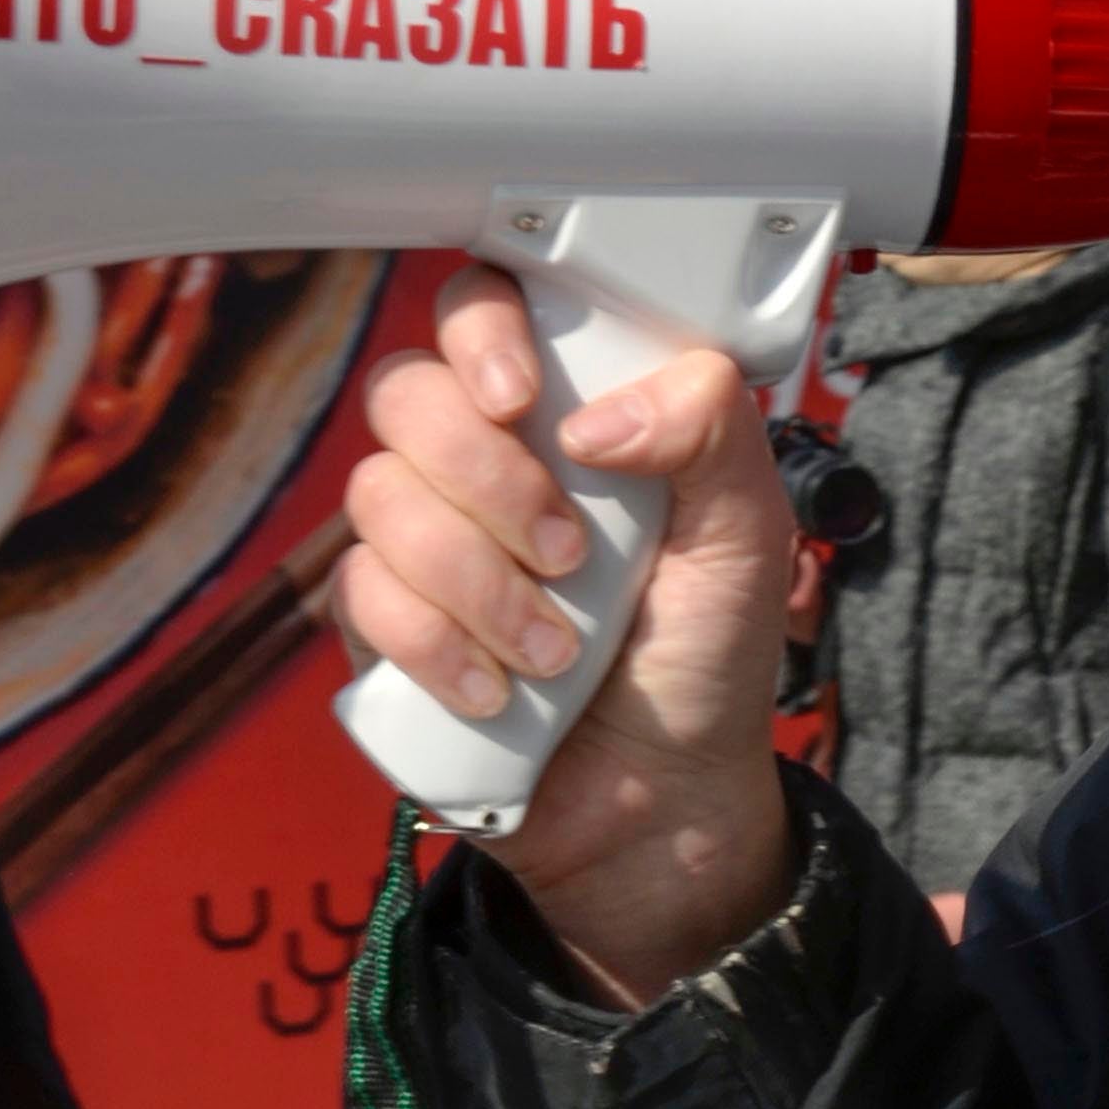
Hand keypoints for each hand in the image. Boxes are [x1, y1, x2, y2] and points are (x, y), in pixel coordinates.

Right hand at [338, 265, 796, 1001]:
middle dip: (488, 479)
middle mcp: (479, 461)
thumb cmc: (705, 654)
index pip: (480, 306)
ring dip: (476, 582)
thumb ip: (711, 430)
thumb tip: (599, 416)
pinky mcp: (383, 627)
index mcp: (563, 411)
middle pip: (406, 395)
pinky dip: (437, 648)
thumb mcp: (748, 533)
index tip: (522, 398)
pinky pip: (360, 596)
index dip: (479, 331)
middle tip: (570, 554)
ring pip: (378, 497)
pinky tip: (497, 693)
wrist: (662, 801)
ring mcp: (420, 541)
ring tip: (554, 651)